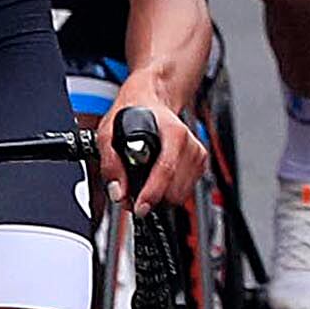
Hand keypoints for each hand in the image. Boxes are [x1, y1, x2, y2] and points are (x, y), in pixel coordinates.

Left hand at [100, 90, 206, 212]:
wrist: (153, 101)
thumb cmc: (133, 113)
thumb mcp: (109, 132)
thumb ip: (110, 163)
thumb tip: (118, 192)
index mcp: (173, 133)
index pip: (166, 170)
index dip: (151, 194)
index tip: (140, 207)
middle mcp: (190, 144)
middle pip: (174, 190)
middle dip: (152, 198)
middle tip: (132, 195)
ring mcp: (197, 154)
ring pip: (180, 195)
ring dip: (160, 198)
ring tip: (143, 186)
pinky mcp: (200, 163)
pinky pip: (185, 191)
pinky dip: (169, 191)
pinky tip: (157, 178)